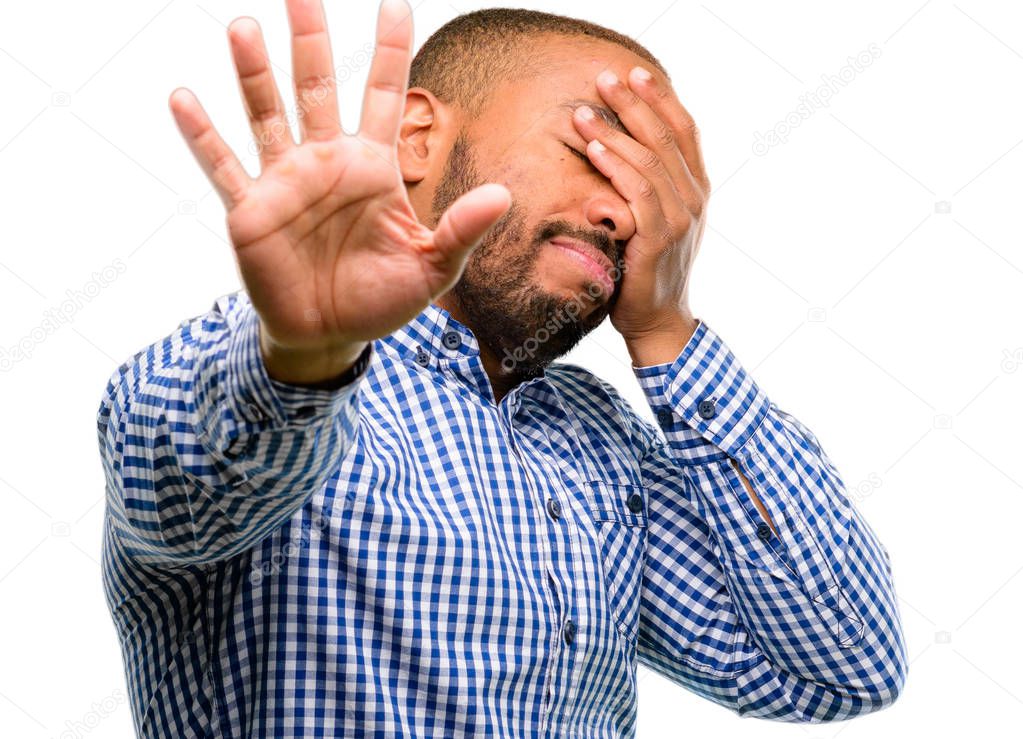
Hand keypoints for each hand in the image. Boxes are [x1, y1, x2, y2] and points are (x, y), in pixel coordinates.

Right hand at [169, 0, 510, 383]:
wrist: (330, 336)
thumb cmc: (381, 298)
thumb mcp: (432, 268)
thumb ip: (460, 230)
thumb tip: (502, 197)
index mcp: (373, 167)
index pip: (385, 96)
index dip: (389, 51)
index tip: (395, 2)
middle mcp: (327, 162)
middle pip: (318, 87)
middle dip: (311, 39)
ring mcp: (286, 182)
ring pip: (267, 115)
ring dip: (255, 74)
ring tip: (242, 27)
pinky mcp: (251, 211)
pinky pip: (223, 167)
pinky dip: (202, 136)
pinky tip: (183, 98)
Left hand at [572, 66, 709, 363]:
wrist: (656, 320)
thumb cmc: (645, 269)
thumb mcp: (654, 221)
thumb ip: (648, 188)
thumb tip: (622, 151)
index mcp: (696, 188)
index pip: (683, 131)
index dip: (661, 98)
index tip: (634, 72)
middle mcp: (694, 198)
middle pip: (666, 137)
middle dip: (634, 103)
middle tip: (605, 77)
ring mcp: (681, 218)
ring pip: (650, 161)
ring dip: (615, 132)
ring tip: (583, 113)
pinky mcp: (660, 239)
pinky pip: (637, 193)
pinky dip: (615, 167)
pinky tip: (593, 149)